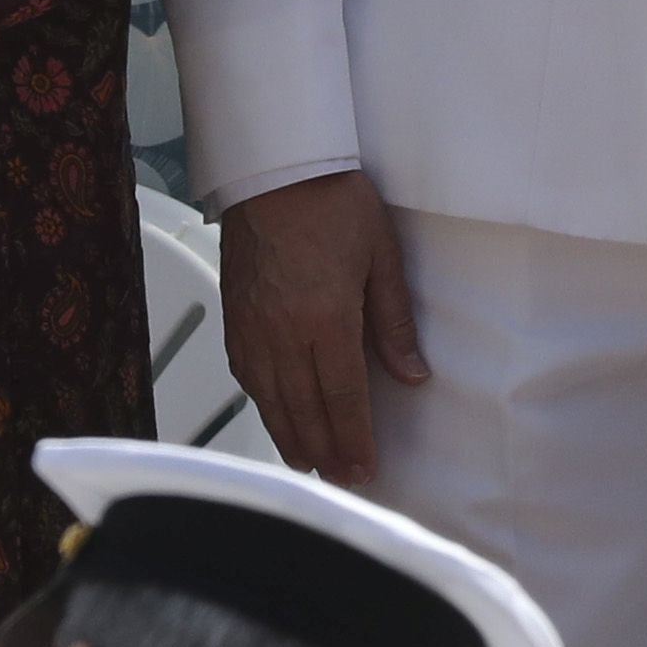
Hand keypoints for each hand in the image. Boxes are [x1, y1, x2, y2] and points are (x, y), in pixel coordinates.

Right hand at [220, 170, 423, 484]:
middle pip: (304, 410)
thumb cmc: (331, 199)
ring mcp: (252, 326)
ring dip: (291, 437)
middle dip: (325, 451)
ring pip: (270, 400)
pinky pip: (246, 375)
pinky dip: (262, 404)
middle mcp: (283, 332)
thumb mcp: (381, 255)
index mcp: (326, 319)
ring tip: (309, 464)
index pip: (343, 398)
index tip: (365, 468)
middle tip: (341, 479)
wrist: (276, 166)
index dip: (355, 439)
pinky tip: (274, 415)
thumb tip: (412, 374)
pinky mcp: (233, 316)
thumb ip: (394, 321)